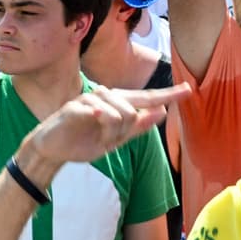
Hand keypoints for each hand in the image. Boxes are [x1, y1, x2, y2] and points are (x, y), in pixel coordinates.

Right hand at [26, 84, 189, 169]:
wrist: (51, 150)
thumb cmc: (82, 142)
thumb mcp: (113, 140)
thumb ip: (137, 127)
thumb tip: (161, 113)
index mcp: (116, 103)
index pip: (146, 98)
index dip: (167, 94)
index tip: (188, 89)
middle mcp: (105, 96)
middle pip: (132, 111)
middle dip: (123, 132)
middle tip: (107, 141)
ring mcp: (89, 99)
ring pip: (118, 114)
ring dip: (109, 134)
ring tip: (96, 138)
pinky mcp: (74, 106)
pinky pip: (98, 113)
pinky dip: (100, 119)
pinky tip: (95, 119)